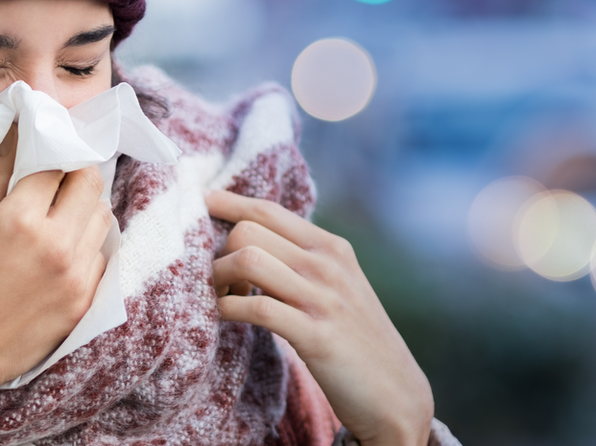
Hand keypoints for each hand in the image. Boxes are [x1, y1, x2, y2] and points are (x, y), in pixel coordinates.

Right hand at [0, 126, 112, 445]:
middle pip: (89, 183)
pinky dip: (85, 243)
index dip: (47, 147)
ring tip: (53, 213)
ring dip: (82, 206)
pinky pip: (100, 256)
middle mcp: (58, 245)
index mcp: (20, 220)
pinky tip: (56, 249)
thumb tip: (14, 134)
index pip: (56, 161)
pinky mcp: (83, 302)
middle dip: (71, 172)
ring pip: (102, 218)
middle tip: (49, 177)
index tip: (39, 143)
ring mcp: (76, 277)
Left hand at [208, 190, 433, 445]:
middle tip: (219, 282)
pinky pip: (256, 307)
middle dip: (219, 253)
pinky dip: (227, 308)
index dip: (227, 203)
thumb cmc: (354, 338)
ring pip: (247, 260)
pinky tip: (223, 316)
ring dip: (218, 278)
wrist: (395, 394)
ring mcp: (323, 299)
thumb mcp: (336, 285)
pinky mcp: (316, 335)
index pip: (267, 209)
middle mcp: (328, 265)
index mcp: (331, 247)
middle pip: (247, 231)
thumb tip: (248, 236)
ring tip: (220, 298)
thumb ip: (301, 259)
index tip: (200, 201)